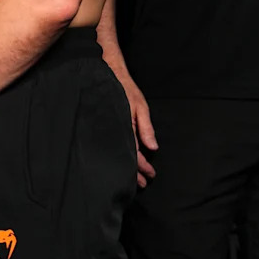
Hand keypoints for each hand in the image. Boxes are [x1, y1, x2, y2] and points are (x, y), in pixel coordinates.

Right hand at [115, 72, 157, 187]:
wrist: (106, 74)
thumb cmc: (123, 88)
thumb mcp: (140, 107)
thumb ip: (146, 128)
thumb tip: (153, 148)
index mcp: (125, 128)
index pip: (134, 154)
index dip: (142, 167)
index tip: (150, 176)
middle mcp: (116, 131)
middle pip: (125, 157)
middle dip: (134, 172)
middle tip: (143, 184)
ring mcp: (109, 129)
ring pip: (118, 152)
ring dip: (127, 166)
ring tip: (134, 178)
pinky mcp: (105, 126)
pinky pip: (113, 144)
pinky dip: (120, 154)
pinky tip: (121, 160)